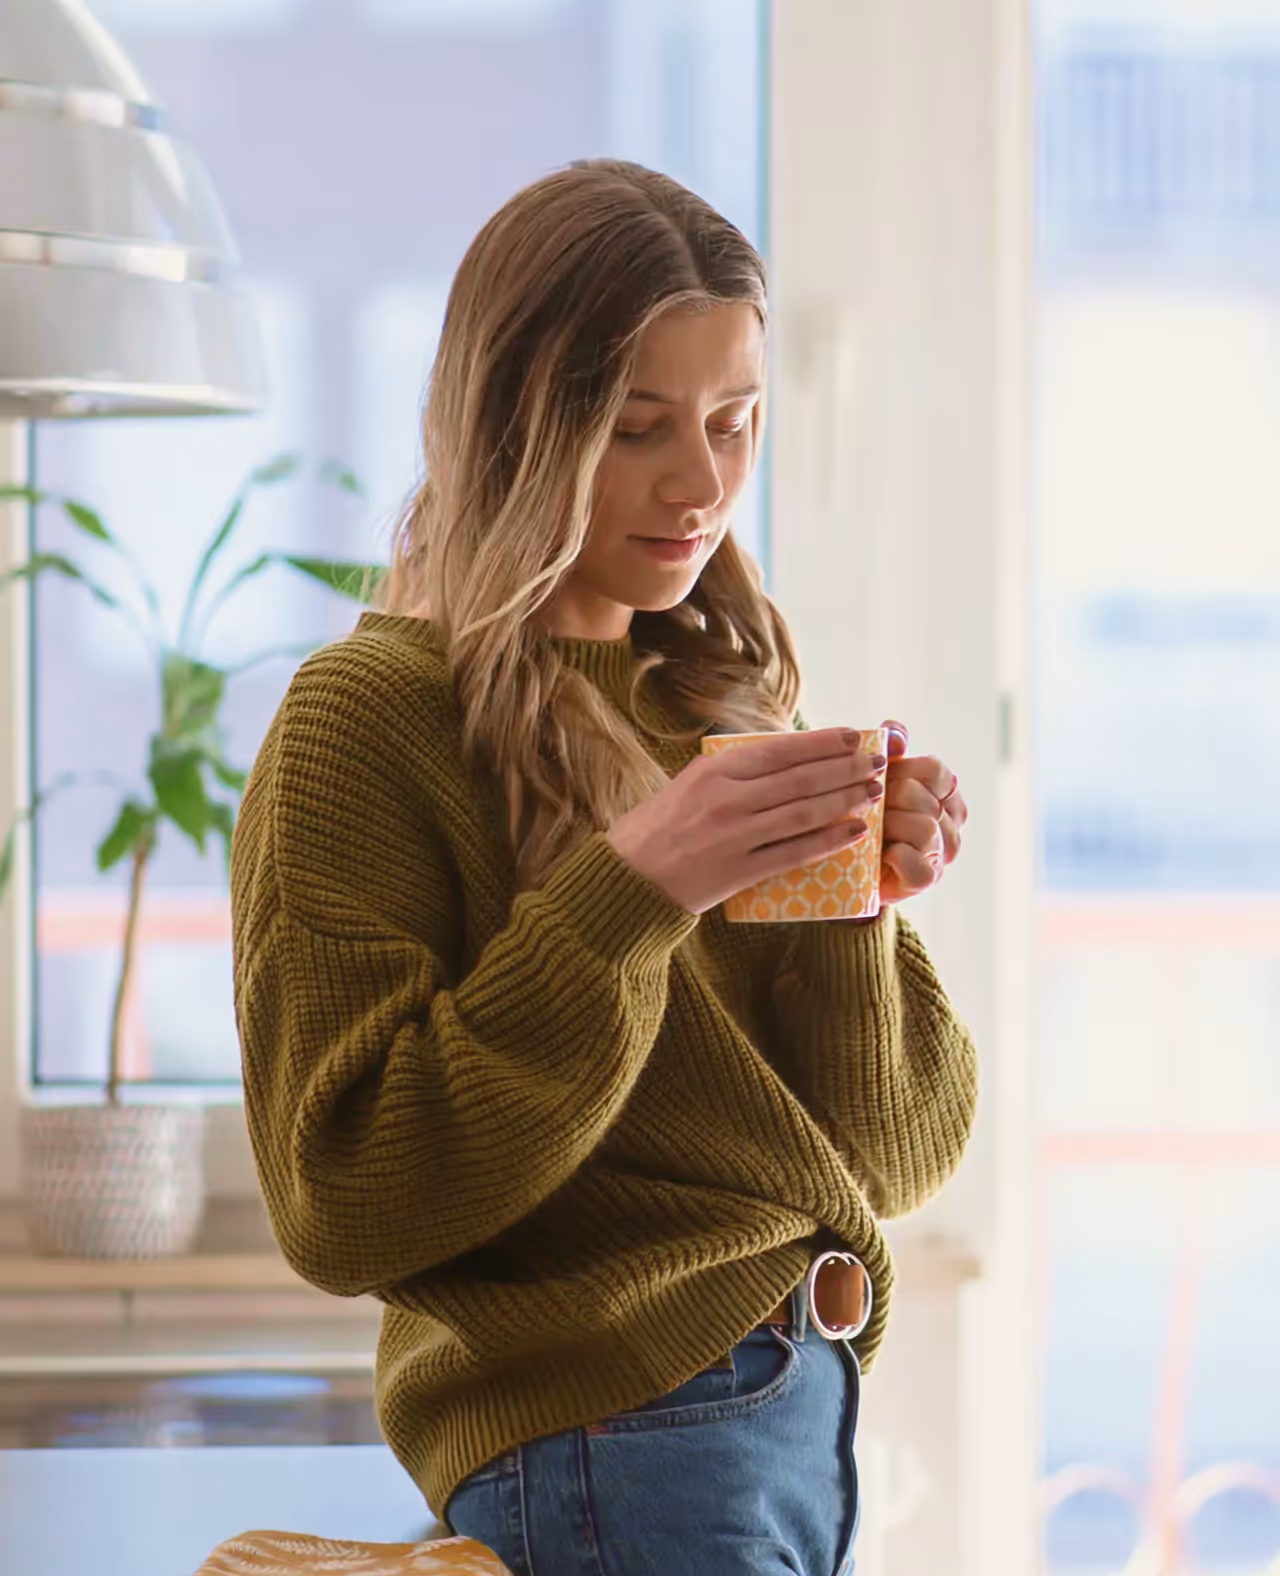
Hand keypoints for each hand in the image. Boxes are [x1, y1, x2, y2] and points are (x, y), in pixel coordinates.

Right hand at [607, 728, 885, 915]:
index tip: (855, 738)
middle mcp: (727, 798)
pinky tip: (854, 832)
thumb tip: (791, 758)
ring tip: (874, 793)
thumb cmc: (662, 825)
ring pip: (804, 813)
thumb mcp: (692, 782)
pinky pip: (794, 853)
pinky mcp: (739, 871)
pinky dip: (828, 841)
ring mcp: (735, 836)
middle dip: (846, 769)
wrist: (629, 876)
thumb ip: (737, 771)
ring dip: (845, 801)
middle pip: (801, 779)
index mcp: (714, 769)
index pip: (782, 750)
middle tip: (878, 764)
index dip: (824, 743)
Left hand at [875, 719, 967, 905]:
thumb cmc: (868, 815)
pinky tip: (880, 853)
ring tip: (870, 830)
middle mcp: (952, 823)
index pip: (934, 770)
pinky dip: (893, 855)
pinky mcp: (926, 879)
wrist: (850, 866)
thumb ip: (889, 751)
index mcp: (947, 793)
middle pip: (921, 796)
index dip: (901, 771)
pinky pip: (914, 860)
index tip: (880, 781)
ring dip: (888, 826)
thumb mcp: (877, 778)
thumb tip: (893, 730)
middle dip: (886, 800)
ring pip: (923, 827)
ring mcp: (942, 853)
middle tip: (867, 808)